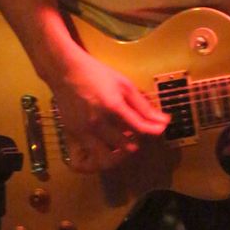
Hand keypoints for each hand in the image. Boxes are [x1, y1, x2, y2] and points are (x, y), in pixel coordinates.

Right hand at [49, 47, 169, 172]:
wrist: (66, 72)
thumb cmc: (97, 74)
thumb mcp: (124, 84)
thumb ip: (143, 105)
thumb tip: (163, 120)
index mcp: (113, 106)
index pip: (140, 128)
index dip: (154, 131)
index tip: (161, 129)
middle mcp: (98, 122)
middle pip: (126, 146)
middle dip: (138, 141)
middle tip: (140, 132)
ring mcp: (84, 131)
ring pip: (108, 157)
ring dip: (121, 153)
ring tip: (125, 141)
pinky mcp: (75, 136)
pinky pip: (92, 155)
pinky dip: (105, 152)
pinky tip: (110, 141)